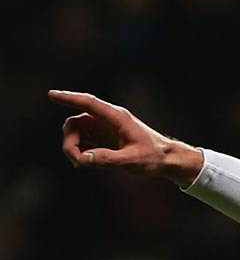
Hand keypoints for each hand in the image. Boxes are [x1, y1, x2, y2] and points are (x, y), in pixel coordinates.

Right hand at [49, 90, 203, 184]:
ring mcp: (104, 127)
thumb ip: (108, 159)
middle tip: (76, 160)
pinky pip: (82, 139)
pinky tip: (86, 162)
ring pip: (76, 131)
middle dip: (69, 140)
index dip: (69, 98)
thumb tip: (84, 159)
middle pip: (76, 122)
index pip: (89, 103)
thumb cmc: (154, 158)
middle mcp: (108, 119)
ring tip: (82, 164)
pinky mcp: (103, 136)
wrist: (167, 160)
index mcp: (117, 117)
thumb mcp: (132, 161)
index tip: (52, 95)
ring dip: (73, 146)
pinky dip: (80, 150)